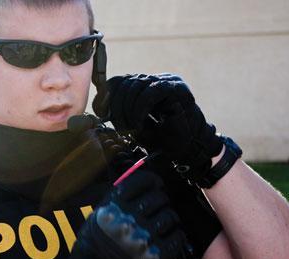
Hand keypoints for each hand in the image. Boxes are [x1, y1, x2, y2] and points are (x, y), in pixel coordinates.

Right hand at [49, 171, 190, 258]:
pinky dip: (177, 235)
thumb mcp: (98, 217)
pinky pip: (177, 237)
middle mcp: (128, 220)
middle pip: (158, 198)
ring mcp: (143, 238)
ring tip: (166, 221)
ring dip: (170, 217)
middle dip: (162, 199)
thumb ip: (116, 201)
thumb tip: (136, 186)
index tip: (156, 183)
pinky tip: (171, 236)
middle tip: (161, 203)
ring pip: (170, 216)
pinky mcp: (156, 256)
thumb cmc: (94, 248)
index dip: (152, 180)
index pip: (140, 182)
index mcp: (113, 207)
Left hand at [104, 73, 223, 182]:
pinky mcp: (176, 88)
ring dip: (128, 111)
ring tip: (131, 129)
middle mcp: (155, 80)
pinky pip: (150, 93)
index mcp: (145, 86)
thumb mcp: (134, 125)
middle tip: (119, 127)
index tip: (100, 113)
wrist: (188, 149)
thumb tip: (100, 107)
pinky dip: (140, 110)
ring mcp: (167, 81)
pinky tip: (139, 124)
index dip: (106, 95)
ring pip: (135, 86)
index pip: (119, 81)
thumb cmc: (161, 139)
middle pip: (125, 82)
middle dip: (117, 107)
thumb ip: (120, 113)